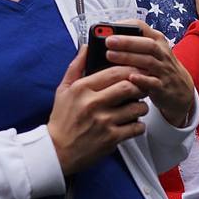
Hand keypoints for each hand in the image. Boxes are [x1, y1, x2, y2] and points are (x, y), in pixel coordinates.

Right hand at [47, 47, 149, 174]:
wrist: (56, 151)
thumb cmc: (62, 120)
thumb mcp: (63, 89)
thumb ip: (76, 66)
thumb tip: (87, 47)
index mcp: (82, 89)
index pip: (114, 71)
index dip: (130, 68)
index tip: (135, 70)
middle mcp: (93, 104)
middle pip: (129, 87)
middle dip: (139, 85)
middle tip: (140, 87)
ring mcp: (103, 122)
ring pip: (136, 107)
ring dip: (141, 106)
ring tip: (137, 106)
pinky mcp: (111, 139)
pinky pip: (136, 127)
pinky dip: (139, 125)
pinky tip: (133, 123)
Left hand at [105, 20, 195, 126]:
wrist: (181, 90)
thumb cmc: (160, 67)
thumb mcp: (153, 52)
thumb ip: (135, 45)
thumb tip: (108, 40)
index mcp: (157, 41)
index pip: (143, 27)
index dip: (126, 25)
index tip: (110, 27)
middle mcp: (162, 53)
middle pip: (146, 44)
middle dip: (127, 42)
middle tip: (108, 41)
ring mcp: (164, 70)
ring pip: (148, 62)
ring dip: (129, 58)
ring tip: (110, 56)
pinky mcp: (163, 87)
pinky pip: (153, 83)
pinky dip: (142, 80)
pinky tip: (130, 78)